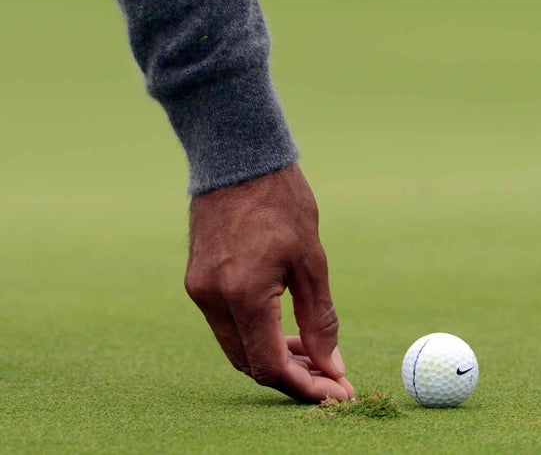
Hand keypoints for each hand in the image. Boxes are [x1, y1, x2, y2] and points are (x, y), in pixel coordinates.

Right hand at [184, 164, 353, 401]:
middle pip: (250, 363)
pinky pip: (226, 325)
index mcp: (244, 294)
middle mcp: (213, 298)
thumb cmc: (281, 201)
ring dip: (273, 358)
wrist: (237, 157)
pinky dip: (255, 336)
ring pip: (236, 348)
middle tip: (331, 376)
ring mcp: (199, 290)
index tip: (336, 391)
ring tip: (314, 353)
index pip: (270, 365)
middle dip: (292, 377)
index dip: (304, 386)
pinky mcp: (197, 280)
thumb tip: (331, 364)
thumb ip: (318, 318)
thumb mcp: (312, 260)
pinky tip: (285, 330)